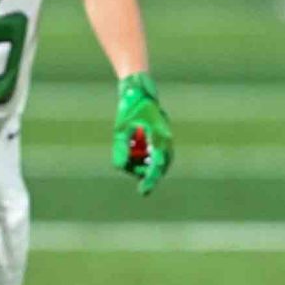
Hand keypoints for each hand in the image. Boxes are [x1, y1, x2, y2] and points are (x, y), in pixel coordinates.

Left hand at [113, 72, 172, 195]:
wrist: (139, 92)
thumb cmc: (131, 108)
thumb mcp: (121, 128)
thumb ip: (121, 147)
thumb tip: (119, 167)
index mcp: (160, 138)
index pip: (157, 165)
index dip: (150, 180)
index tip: (142, 192)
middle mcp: (165, 142)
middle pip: (156, 167)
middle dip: (141, 168)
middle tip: (128, 158)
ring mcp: (164, 142)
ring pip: (153, 163)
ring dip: (139, 160)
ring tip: (130, 142)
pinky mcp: (160, 141)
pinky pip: (151, 156)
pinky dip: (140, 154)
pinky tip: (133, 143)